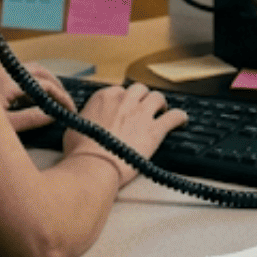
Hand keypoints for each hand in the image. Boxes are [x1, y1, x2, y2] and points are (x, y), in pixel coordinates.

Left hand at [0, 62, 73, 132]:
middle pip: (40, 71)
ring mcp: (0, 74)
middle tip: (66, 102)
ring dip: (46, 81)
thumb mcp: (6, 128)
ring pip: (30, 69)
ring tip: (55, 98)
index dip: (61, 96)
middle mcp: (5, 73)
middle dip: (57, 85)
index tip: (71, 110)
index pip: (44, 84)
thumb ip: (30, 119)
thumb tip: (54, 115)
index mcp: (9, 83)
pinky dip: (34, 82)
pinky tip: (36, 98)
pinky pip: (21, 74)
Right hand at [62, 82, 187, 186]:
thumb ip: (86, 118)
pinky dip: (179, 118)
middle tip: (143, 109)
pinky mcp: (155, 130)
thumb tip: (86, 122)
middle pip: (140, 90)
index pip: (119, 91)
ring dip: (160, 104)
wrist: (94, 166)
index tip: (124, 109)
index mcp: (104, 97)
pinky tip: (181, 121)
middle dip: (142, 98)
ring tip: (161, 112)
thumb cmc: (81, 151)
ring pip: (158, 97)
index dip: (124, 101)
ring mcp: (141, 114)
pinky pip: (174, 117)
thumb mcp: (76, 127)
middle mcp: (124, 100)